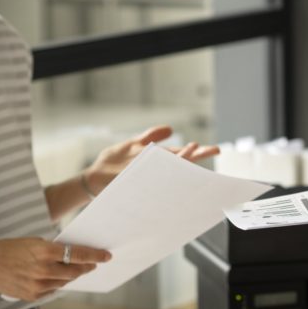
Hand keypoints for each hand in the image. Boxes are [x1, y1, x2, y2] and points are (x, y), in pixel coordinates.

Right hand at [0, 238, 111, 301]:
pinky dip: (57, 283)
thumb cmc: (8, 249)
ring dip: (71, 275)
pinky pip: (52, 290)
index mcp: (44, 252)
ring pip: (64, 282)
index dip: (94, 255)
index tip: (106, 256)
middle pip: (74, 271)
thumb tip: (71, 254)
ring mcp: (38, 285)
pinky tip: (55, 278)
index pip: (77, 254)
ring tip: (74, 269)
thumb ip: (52, 249)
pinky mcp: (32, 295)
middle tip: (92, 264)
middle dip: (86, 267)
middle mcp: (43, 270)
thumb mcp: (32, 242)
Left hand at [84, 126, 219, 194]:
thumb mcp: (132, 145)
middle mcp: (154, 169)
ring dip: (179, 159)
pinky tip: (167, 162)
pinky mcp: (132, 179)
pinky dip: (158, 169)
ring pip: (167, 168)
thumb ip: (150, 136)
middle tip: (215, 150)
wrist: (92, 179)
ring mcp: (144, 174)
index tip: (215, 149)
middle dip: (195, 155)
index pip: (181, 155)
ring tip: (193, 150)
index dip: (197, 152)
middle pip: (179, 162)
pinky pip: (149, 174)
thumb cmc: (112, 164)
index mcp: (156, 160)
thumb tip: (170, 129)